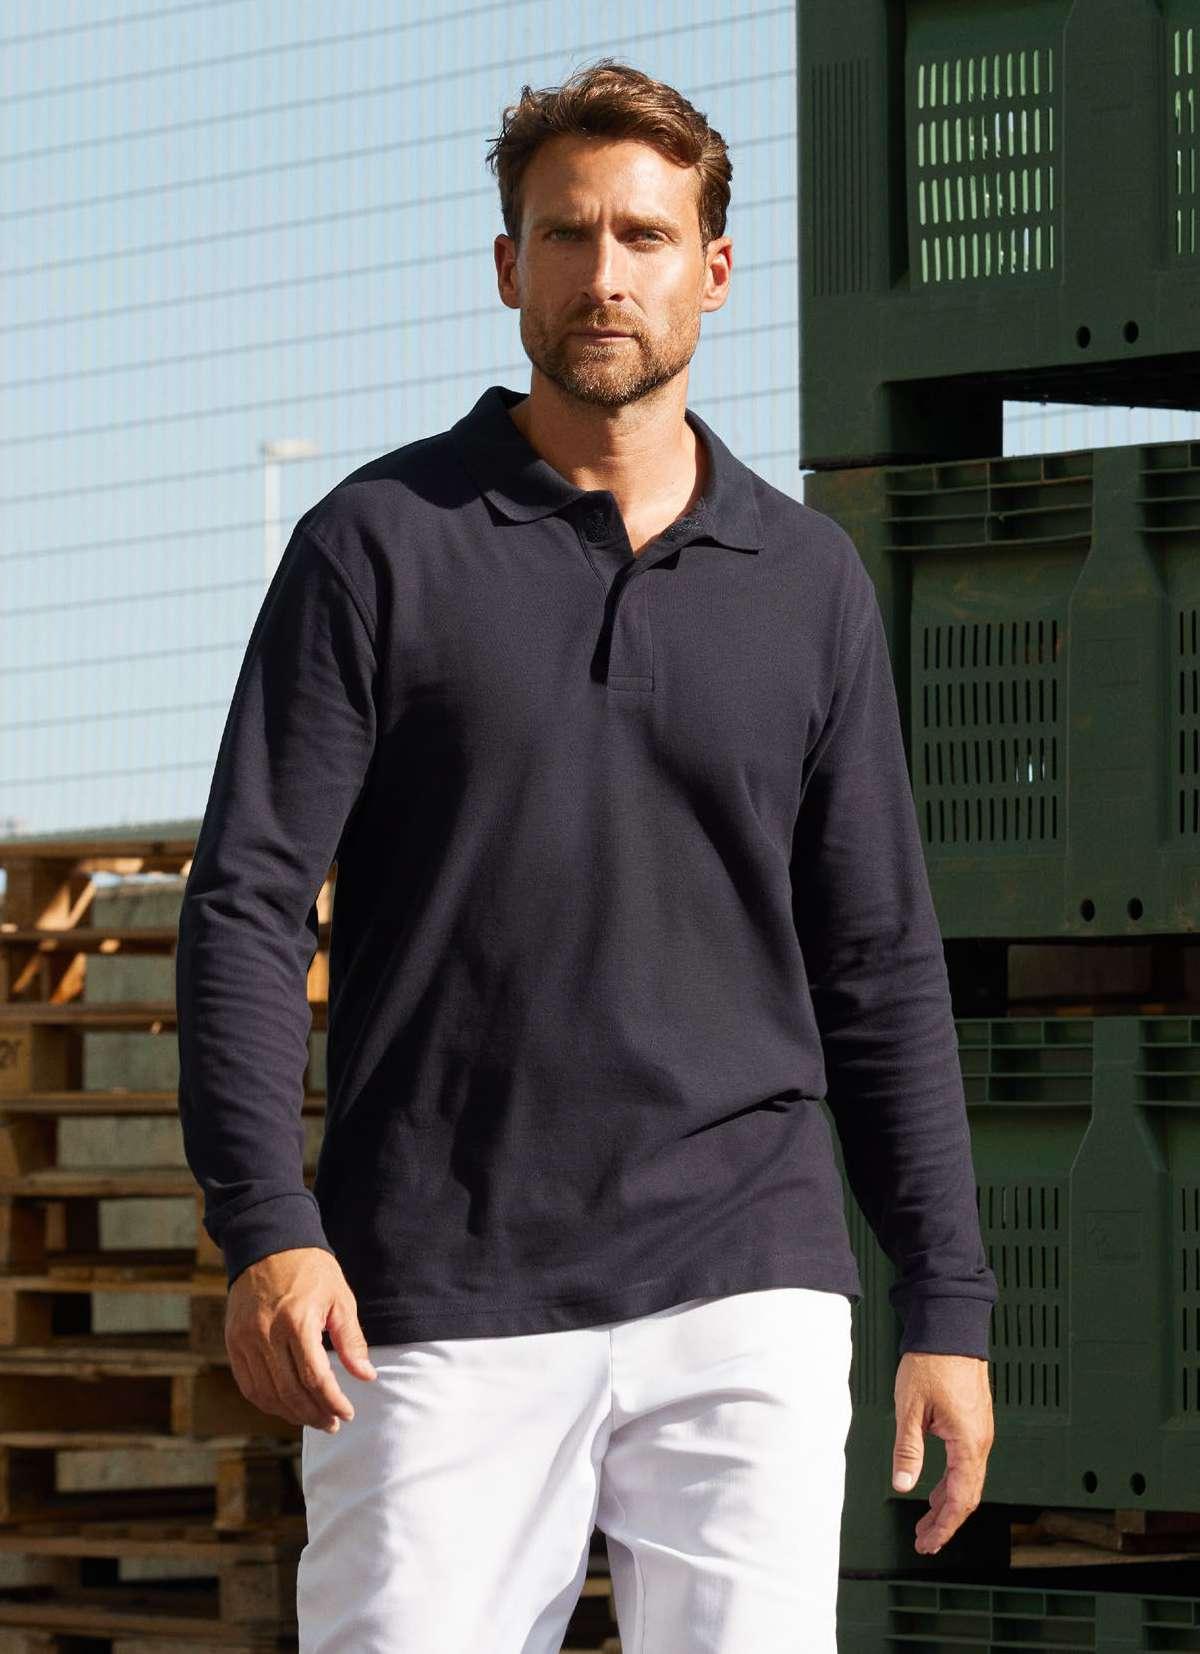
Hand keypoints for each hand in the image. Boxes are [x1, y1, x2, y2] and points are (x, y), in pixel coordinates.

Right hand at [225, 1246, 376, 1432]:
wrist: (269, 1243)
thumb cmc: (311, 1269)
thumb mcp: (339, 1298)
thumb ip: (351, 1340)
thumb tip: (367, 1377)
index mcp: (297, 1321)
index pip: (315, 1378)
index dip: (332, 1402)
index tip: (347, 1413)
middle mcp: (266, 1334)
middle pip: (290, 1392)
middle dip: (314, 1414)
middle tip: (333, 1424)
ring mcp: (245, 1339)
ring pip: (266, 1394)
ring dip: (291, 1414)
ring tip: (313, 1418)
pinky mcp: (233, 1341)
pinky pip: (248, 1385)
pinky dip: (268, 1402)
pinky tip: (286, 1406)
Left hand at [891, 1351, 993, 1554]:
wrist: (950, 1328)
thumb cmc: (932, 1362)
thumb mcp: (909, 1408)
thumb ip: (908, 1450)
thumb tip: (903, 1485)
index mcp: (968, 1442)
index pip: (959, 1499)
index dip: (944, 1527)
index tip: (928, 1544)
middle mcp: (980, 1441)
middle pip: (967, 1496)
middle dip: (945, 1522)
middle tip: (924, 1540)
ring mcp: (980, 1432)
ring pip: (968, 1481)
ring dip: (947, 1504)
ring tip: (926, 1520)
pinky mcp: (975, 1423)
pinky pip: (967, 1464)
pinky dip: (952, 1483)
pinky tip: (935, 1489)